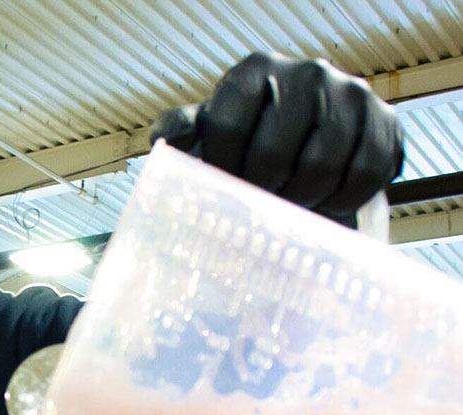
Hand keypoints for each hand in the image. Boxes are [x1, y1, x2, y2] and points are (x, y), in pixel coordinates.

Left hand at [151, 52, 403, 225]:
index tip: (225, 189)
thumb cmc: (249, 137)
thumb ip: (181, 131)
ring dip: (300, 201)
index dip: (222, 171)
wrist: (314, 133)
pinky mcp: (385, 119)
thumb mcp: (209, 129)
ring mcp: (349, 93)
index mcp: (254, 71)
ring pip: (320, 167)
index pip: (227, 129)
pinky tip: (323, 201)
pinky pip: (363, 176)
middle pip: (273, 155)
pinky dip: (340, 201)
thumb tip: (166, 142)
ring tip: (290, 205)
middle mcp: (306, 72)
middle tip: (260, 204)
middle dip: (261, 192)